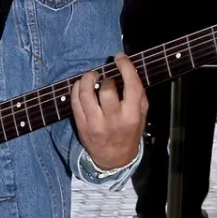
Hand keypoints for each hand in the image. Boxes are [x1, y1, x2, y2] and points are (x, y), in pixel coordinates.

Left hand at [71, 53, 146, 170]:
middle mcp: (113, 120)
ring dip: (86, 79)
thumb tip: (128, 71)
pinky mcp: (81, 125)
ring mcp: (95, 123)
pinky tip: (80, 86)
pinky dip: (76, 89)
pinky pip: (75, 102)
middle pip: (106, 89)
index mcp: (131, 116)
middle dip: (105, 78)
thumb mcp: (141, 116)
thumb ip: (138, 96)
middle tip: (104, 77)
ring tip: (90, 76)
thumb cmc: (129, 133)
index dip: (125, 67)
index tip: (120, 58)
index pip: (131, 86)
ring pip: (86, 94)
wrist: (114, 159)